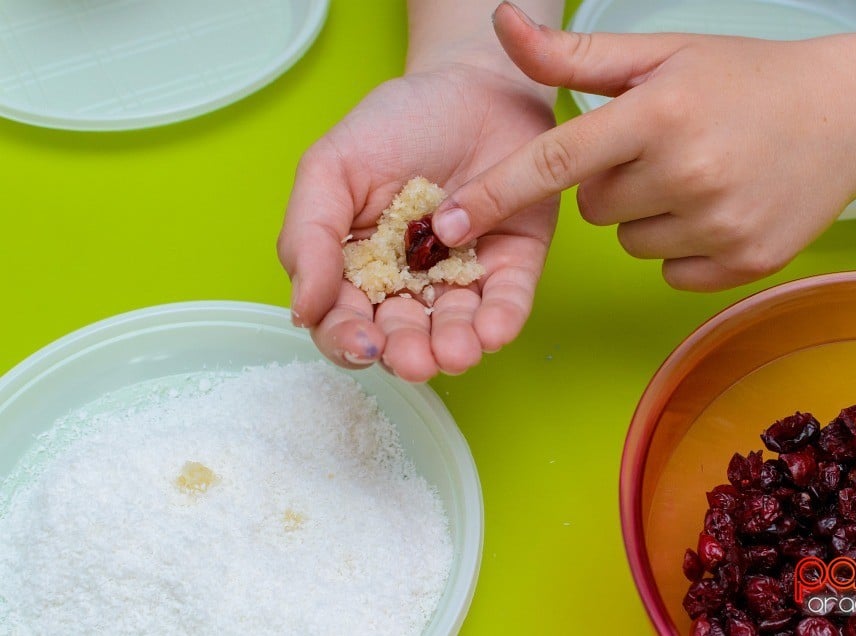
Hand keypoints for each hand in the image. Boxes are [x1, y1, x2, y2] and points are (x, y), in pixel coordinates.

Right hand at [277, 63, 556, 380]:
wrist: (473, 82)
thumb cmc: (397, 124)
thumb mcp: (332, 167)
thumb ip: (309, 235)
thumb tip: (302, 310)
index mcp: (358, 265)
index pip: (344, 319)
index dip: (347, 339)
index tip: (360, 342)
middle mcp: (409, 282)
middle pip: (401, 334)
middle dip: (407, 352)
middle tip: (414, 357)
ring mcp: (463, 276)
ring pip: (454, 328)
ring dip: (453, 347)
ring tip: (456, 353)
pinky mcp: (513, 264)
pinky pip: (508, 302)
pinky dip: (501, 322)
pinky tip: (492, 333)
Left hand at [432, 4, 855, 290]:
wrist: (847, 117)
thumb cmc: (743, 78)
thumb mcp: (660, 53)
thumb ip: (573, 55)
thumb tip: (499, 25)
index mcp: (659, 114)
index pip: (554, 162)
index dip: (495, 195)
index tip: (447, 224)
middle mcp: (688, 173)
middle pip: (590, 209)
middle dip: (608, 183)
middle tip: (658, 150)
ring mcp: (720, 225)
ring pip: (628, 242)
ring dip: (644, 216)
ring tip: (692, 177)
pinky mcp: (743, 264)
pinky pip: (668, 271)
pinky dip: (679, 248)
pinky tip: (714, 209)